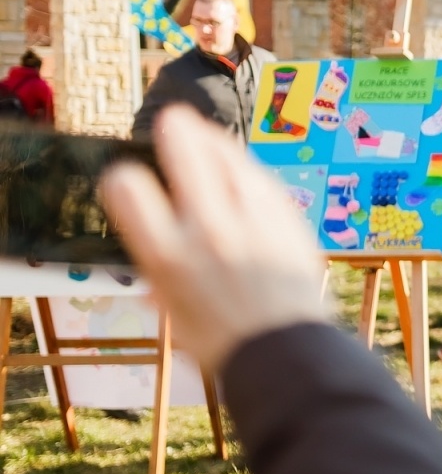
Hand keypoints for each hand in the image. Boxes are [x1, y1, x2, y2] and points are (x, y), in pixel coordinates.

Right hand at [101, 106, 328, 373]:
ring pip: (230, 158)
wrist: (286, 353)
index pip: (128, 189)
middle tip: (172, 121)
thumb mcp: (174, 312)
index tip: (127, 178)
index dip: (124, 178)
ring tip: (204, 135)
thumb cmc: (223, 341)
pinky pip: (262, 180)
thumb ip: (161, 275)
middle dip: (176, 131)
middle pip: (187, 155)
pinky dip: (246, 169)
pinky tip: (240, 166)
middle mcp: (208, 231)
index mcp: (167, 256)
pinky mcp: (287, 220)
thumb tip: (151, 263)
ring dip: (214, 141)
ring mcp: (252, 221)